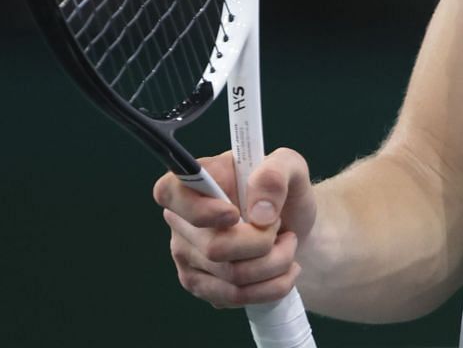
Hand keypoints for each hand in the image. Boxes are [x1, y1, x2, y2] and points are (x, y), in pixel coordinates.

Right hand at [155, 147, 317, 309]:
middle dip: (263, 242)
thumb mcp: (291, 166)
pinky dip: (271, 286)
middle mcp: (182, 219)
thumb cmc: (284, 193)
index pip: (169, 192)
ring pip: (231, 276)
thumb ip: (276, 174)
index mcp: (197, 179)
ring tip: (287, 245)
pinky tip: (281, 269)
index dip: (198, 209)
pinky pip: (234, 296)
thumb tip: (259, 214)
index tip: (235, 214)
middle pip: (215, 247)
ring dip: (274, 264)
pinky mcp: (200, 285)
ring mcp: (187, 255)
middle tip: (279, 227)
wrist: (294, 229)